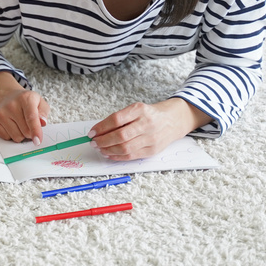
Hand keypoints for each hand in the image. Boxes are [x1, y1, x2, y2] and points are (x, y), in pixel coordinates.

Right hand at [0, 79, 49, 143]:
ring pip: (16, 137)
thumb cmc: (26, 102)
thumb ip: (44, 112)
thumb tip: (42, 122)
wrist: (8, 97)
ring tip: (19, 123)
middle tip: (29, 124)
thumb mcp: (40, 102)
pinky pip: (6, 137)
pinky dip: (11, 135)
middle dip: (30, 132)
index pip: (31, 117)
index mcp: (25, 98)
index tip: (38, 141)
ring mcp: (0, 113)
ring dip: (21, 134)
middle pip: (25, 131)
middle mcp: (11, 105)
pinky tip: (11, 125)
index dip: (35, 131)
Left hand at [88, 99, 210, 160]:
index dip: (101, 127)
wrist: (173, 120)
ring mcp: (151, 138)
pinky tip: (109, 154)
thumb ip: (119, 119)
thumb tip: (98, 131)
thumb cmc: (149, 114)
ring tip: (100, 149)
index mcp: (140, 110)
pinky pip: (132, 156)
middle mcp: (146, 124)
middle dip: (103, 141)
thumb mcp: (135, 109)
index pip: (116, 119)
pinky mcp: (153, 150)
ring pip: (125, 148)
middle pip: (120, 136)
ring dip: (108, 150)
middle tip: (93, 142)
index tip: (91, 132)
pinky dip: (117, 156)